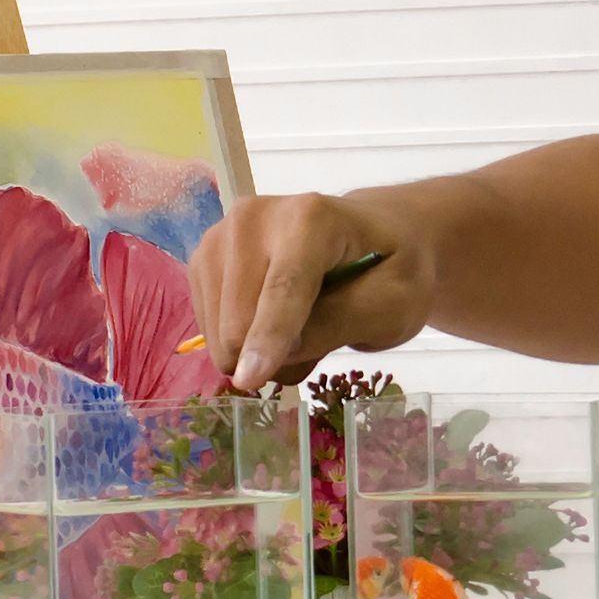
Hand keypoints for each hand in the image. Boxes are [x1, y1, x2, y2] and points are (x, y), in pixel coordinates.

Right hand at [190, 191, 432, 388]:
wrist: (371, 235)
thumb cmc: (391, 268)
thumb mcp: (392, 304)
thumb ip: (338, 324)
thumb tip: (274, 353)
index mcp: (310, 218)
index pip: (283, 288)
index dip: (267, 338)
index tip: (249, 380)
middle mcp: (254, 218)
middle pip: (240, 317)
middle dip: (275, 353)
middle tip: (320, 338)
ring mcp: (221, 237)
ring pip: (219, 330)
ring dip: (259, 351)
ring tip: (301, 326)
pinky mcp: (205, 260)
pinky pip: (210, 329)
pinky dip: (243, 342)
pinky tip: (272, 321)